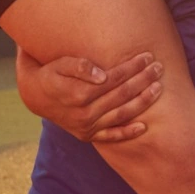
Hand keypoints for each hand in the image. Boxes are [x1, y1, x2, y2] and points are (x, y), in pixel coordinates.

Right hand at [15, 49, 163, 143]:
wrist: (35, 96)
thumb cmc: (50, 73)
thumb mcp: (59, 64)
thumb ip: (79, 67)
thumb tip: (102, 75)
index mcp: (79, 94)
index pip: (114, 78)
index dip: (132, 67)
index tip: (147, 56)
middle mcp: (85, 113)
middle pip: (121, 94)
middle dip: (143, 80)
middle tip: (159, 68)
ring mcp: (87, 126)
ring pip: (121, 114)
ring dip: (142, 102)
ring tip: (158, 88)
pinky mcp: (87, 135)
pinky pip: (111, 137)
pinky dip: (127, 133)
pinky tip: (144, 126)